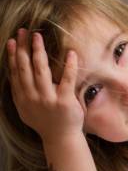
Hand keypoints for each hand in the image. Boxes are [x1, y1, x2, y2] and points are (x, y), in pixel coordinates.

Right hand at [7, 27, 84, 143]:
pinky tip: (71, 53)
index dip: (13, 56)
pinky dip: (69, 65)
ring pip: (41, 70)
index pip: (15, 72)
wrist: (61, 138)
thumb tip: (14, 74)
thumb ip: (20, 93)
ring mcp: (49, 99)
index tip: (13, 41)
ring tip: (38, 37)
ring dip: (39, 51)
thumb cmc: (45, 122)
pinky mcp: (65, 101)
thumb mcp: (26, 110)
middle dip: (24, 48)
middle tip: (24, 31)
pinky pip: (67, 79)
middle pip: (25, 67)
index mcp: (22, 98)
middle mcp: (33, 97)